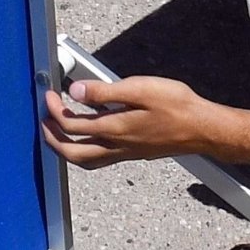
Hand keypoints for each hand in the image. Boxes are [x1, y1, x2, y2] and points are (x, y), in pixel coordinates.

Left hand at [42, 75, 224, 168]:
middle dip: (52, 138)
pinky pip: (101, 159)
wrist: (204, 129)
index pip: (72, 125)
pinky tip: (89, 137)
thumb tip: (76, 91)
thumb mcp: (141, 89)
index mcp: (115, 129)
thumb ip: (105, 90)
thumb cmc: (179, 107)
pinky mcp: (135, 153)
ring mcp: (126, 153)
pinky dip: (85, 151)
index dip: (55, 110)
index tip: (51, 94)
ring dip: (66, 149)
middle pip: (73, 152)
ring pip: (86, 160)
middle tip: (45, 121)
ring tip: (59, 134)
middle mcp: (118, 146)